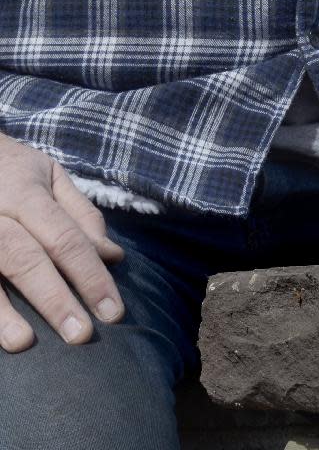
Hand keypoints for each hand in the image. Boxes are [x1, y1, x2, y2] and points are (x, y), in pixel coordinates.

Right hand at [0, 133, 124, 350]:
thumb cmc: (11, 171)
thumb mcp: (49, 176)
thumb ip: (80, 215)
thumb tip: (112, 256)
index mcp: (25, 194)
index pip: (65, 239)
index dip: (90, 276)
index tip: (112, 311)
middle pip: (26, 259)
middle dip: (54, 298)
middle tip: (81, 335)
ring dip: (3, 312)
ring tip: (22, 343)